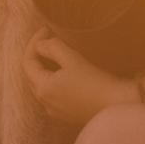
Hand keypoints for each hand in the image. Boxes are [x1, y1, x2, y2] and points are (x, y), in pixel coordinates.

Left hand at [22, 26, 141, 126]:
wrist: (117, 105)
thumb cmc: (95, 81)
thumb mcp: (72, 59)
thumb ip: (52, 47)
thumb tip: (40, 45)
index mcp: (42, 88)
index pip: (27, 61)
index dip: (34, 43)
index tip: (46, 29)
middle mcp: (44, 102)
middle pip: (32, 74)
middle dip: (37, 55)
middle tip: (48, 37)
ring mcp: (55, 110)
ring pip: (41, 85)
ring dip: (45, 67)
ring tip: (55, 52)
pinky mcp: (66, 114)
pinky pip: (52, 94)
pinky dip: (53, 79)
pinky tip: (64, 72)